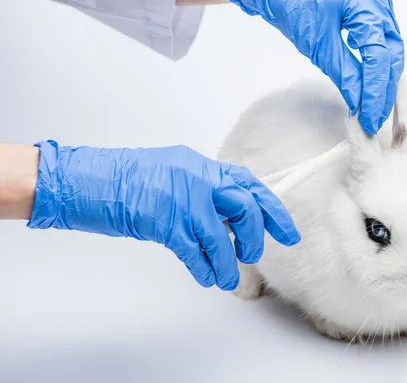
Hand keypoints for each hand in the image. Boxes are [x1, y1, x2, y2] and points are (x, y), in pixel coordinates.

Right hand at [27, 141, 300, 289]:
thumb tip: (229, 215)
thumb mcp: (173, 175)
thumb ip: (202, 190)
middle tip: (252, 253)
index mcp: (200, 165)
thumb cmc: (126, 179)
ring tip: (228, 276)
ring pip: (220, 235)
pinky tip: (207, 277)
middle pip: (244, 206)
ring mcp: (180, 199)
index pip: (248, 184)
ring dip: (229, 261)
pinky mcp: (162, 221)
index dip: (272, 208)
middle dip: (255, 235)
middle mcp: (196, 178)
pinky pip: (194, 250)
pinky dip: (204, 268)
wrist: (85, 179)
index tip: (287, 231)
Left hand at [222, 0, 403, 134]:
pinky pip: (383, 43)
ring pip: (391, 50)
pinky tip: (370, 85)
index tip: (368, 117)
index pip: (379, 57)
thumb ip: (344, 74)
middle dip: (383, 90)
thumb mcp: (319, 46)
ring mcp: (379, 5)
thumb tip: (359, 103)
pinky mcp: (373, 12)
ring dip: (383, 81)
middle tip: (373, 119)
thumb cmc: (294, 4)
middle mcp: (379, 1)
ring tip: (373, 108)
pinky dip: (378, 66)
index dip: (375, 91)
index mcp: (367, 3)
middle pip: (392, 55)